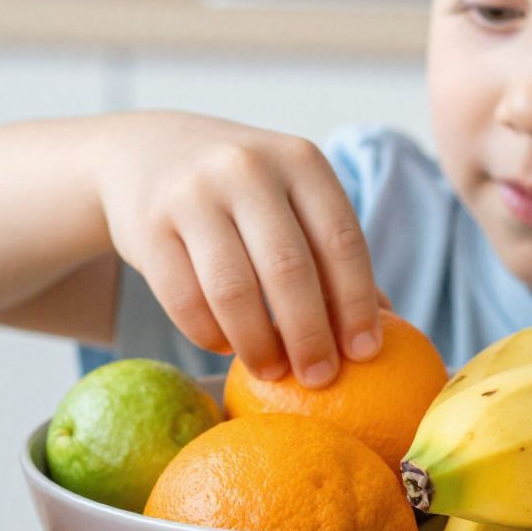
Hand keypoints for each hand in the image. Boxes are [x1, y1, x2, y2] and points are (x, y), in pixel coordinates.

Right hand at [96, 113, 380, 384]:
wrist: (145, 152)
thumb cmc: (238, 190)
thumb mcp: (290, 197)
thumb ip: (330, 252)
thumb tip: (386, 325)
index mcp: (299, 159)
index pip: (340, 240)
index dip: (356, 303)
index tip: (365, 353)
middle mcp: (246, 169)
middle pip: (288, 268)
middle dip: (310, 335)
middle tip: (320, 379)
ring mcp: (192, 194)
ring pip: (233, 290)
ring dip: (257, 344)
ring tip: (272, 372)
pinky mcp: (148, 227)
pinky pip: (184, 299)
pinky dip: (209, 334)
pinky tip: (224, 345)